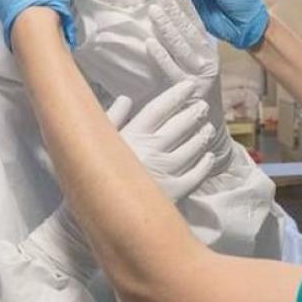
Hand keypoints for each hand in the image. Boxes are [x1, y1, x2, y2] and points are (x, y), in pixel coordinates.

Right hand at [24, 81, 217, 281]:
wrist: (97, 215)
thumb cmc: (93, 176)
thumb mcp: (99, 143)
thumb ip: (112, 119)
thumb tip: (126, 99)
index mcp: (133, 135)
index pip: (159, 109)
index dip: (176, 95)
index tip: (190, 86)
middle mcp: (152, 150)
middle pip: (179, 126)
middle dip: (193, 114)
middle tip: (202, 108)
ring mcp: (165, 171)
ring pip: (191, 149)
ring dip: (201, 138)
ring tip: (207, 130)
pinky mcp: (173, 192)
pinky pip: (195, 176)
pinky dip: (203, 165)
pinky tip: (208, 158)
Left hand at [146, 0, 234, 166]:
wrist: (209, 130)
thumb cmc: (195, 96)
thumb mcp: (195, 67)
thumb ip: (184, 47)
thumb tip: (166, 20)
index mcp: (209, 52)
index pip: (197, 23)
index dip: (186, 5)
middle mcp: (208, 61)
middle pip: (190, 31)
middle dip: (174, 10)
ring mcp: (199, 76)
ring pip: (182, 47)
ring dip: (167, 27)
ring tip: (154, 10)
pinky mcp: (189, 92)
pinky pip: (173, 71)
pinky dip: (161, 56)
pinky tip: (149, 42)